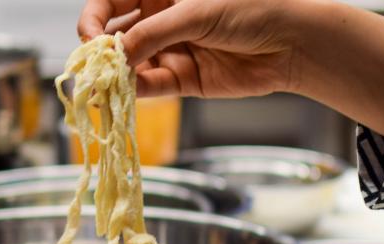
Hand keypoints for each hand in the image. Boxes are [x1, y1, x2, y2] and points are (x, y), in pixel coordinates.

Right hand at [78, 0, 296, 98]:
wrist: (292, 42)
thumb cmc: (252, 8)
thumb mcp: (196, 12)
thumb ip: (152, 33)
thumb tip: (115, 53)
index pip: (110, 2)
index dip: (94, 19)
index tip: (91, 38)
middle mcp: (161, 18)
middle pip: (115, 34)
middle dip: (100, 50)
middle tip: (93, 66)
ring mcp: (170, 49)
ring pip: (129, 64)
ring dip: (114, 76)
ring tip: (104, 86)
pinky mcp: (182, 78)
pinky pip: (150, 86)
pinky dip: (135, 91)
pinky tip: (124, 93)